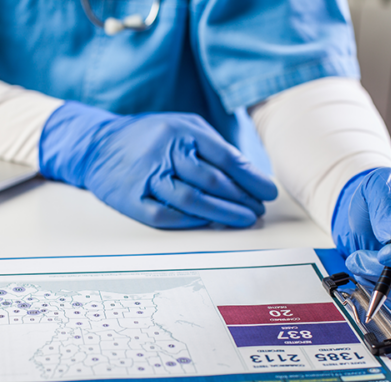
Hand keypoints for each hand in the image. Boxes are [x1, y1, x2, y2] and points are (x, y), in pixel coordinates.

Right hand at [39, 101, 277, 227]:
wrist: (97, 144)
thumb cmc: (150, 137)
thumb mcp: (183, 127)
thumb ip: (213, 147)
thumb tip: (249, 175)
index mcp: (181, 130)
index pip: (225, 157)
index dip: (251, 178)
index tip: (268, 192)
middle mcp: (163, 151)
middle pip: (212, 180)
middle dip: (242, 198)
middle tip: (258, 209)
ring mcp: (145, 176)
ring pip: (191, 199)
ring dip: (223, 213)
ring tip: (244, 219)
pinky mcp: (131, 199)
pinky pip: (166, 215)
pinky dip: (192, 221)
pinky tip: (210, 222)